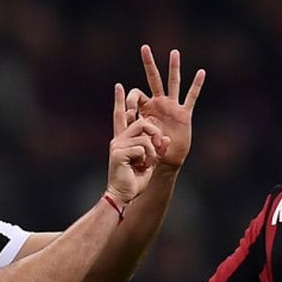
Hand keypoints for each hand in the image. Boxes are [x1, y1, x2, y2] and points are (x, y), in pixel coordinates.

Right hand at [106, 83, 169, 203]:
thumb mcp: (150, 161)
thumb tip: (164, 137)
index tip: (118, 86)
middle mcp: (118, 139)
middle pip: (142, 122)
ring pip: (144, 134)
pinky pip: (142, 146)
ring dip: (152, 149)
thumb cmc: (134, 181)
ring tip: (147, 162)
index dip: (120, 100)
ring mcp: (117, 144)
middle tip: (157, 146)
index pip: (120, 116)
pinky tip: (140, 167)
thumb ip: (156, 148)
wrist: (122, 195)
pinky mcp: (118, 151)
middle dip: (154, 132)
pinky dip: (147, 158)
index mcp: (123, 140)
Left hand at [126, 45, 205, 168]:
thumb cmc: (150, 150)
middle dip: (149, 64)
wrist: (166, 161)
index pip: (136, 94)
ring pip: (174, 83)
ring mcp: (172, 107)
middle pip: (154, 79)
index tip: (128, 113)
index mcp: (146, 108)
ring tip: (174, 53)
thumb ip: (133, 125)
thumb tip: (126, 116)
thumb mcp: (138, 136)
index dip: (130, 100)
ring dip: (173, 68)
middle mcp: (159, 103)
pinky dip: (196, 85)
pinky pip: (191, 98)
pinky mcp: (184, 115)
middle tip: (144, 48)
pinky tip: (201, 73)